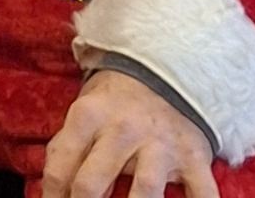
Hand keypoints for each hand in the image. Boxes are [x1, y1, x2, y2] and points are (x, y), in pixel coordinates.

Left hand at [43, 70, 218, 197]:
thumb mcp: (85, 110)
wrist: (167, 68)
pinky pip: (202, 194)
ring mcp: (160, 146)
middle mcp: (122, 131)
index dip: (53, 197)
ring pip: (144, 192)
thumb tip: (52, 186)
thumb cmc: (117, 101)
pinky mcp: (193, 157)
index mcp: (89, 117)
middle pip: (91, 184)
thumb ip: (66, 145)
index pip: (60, 167)